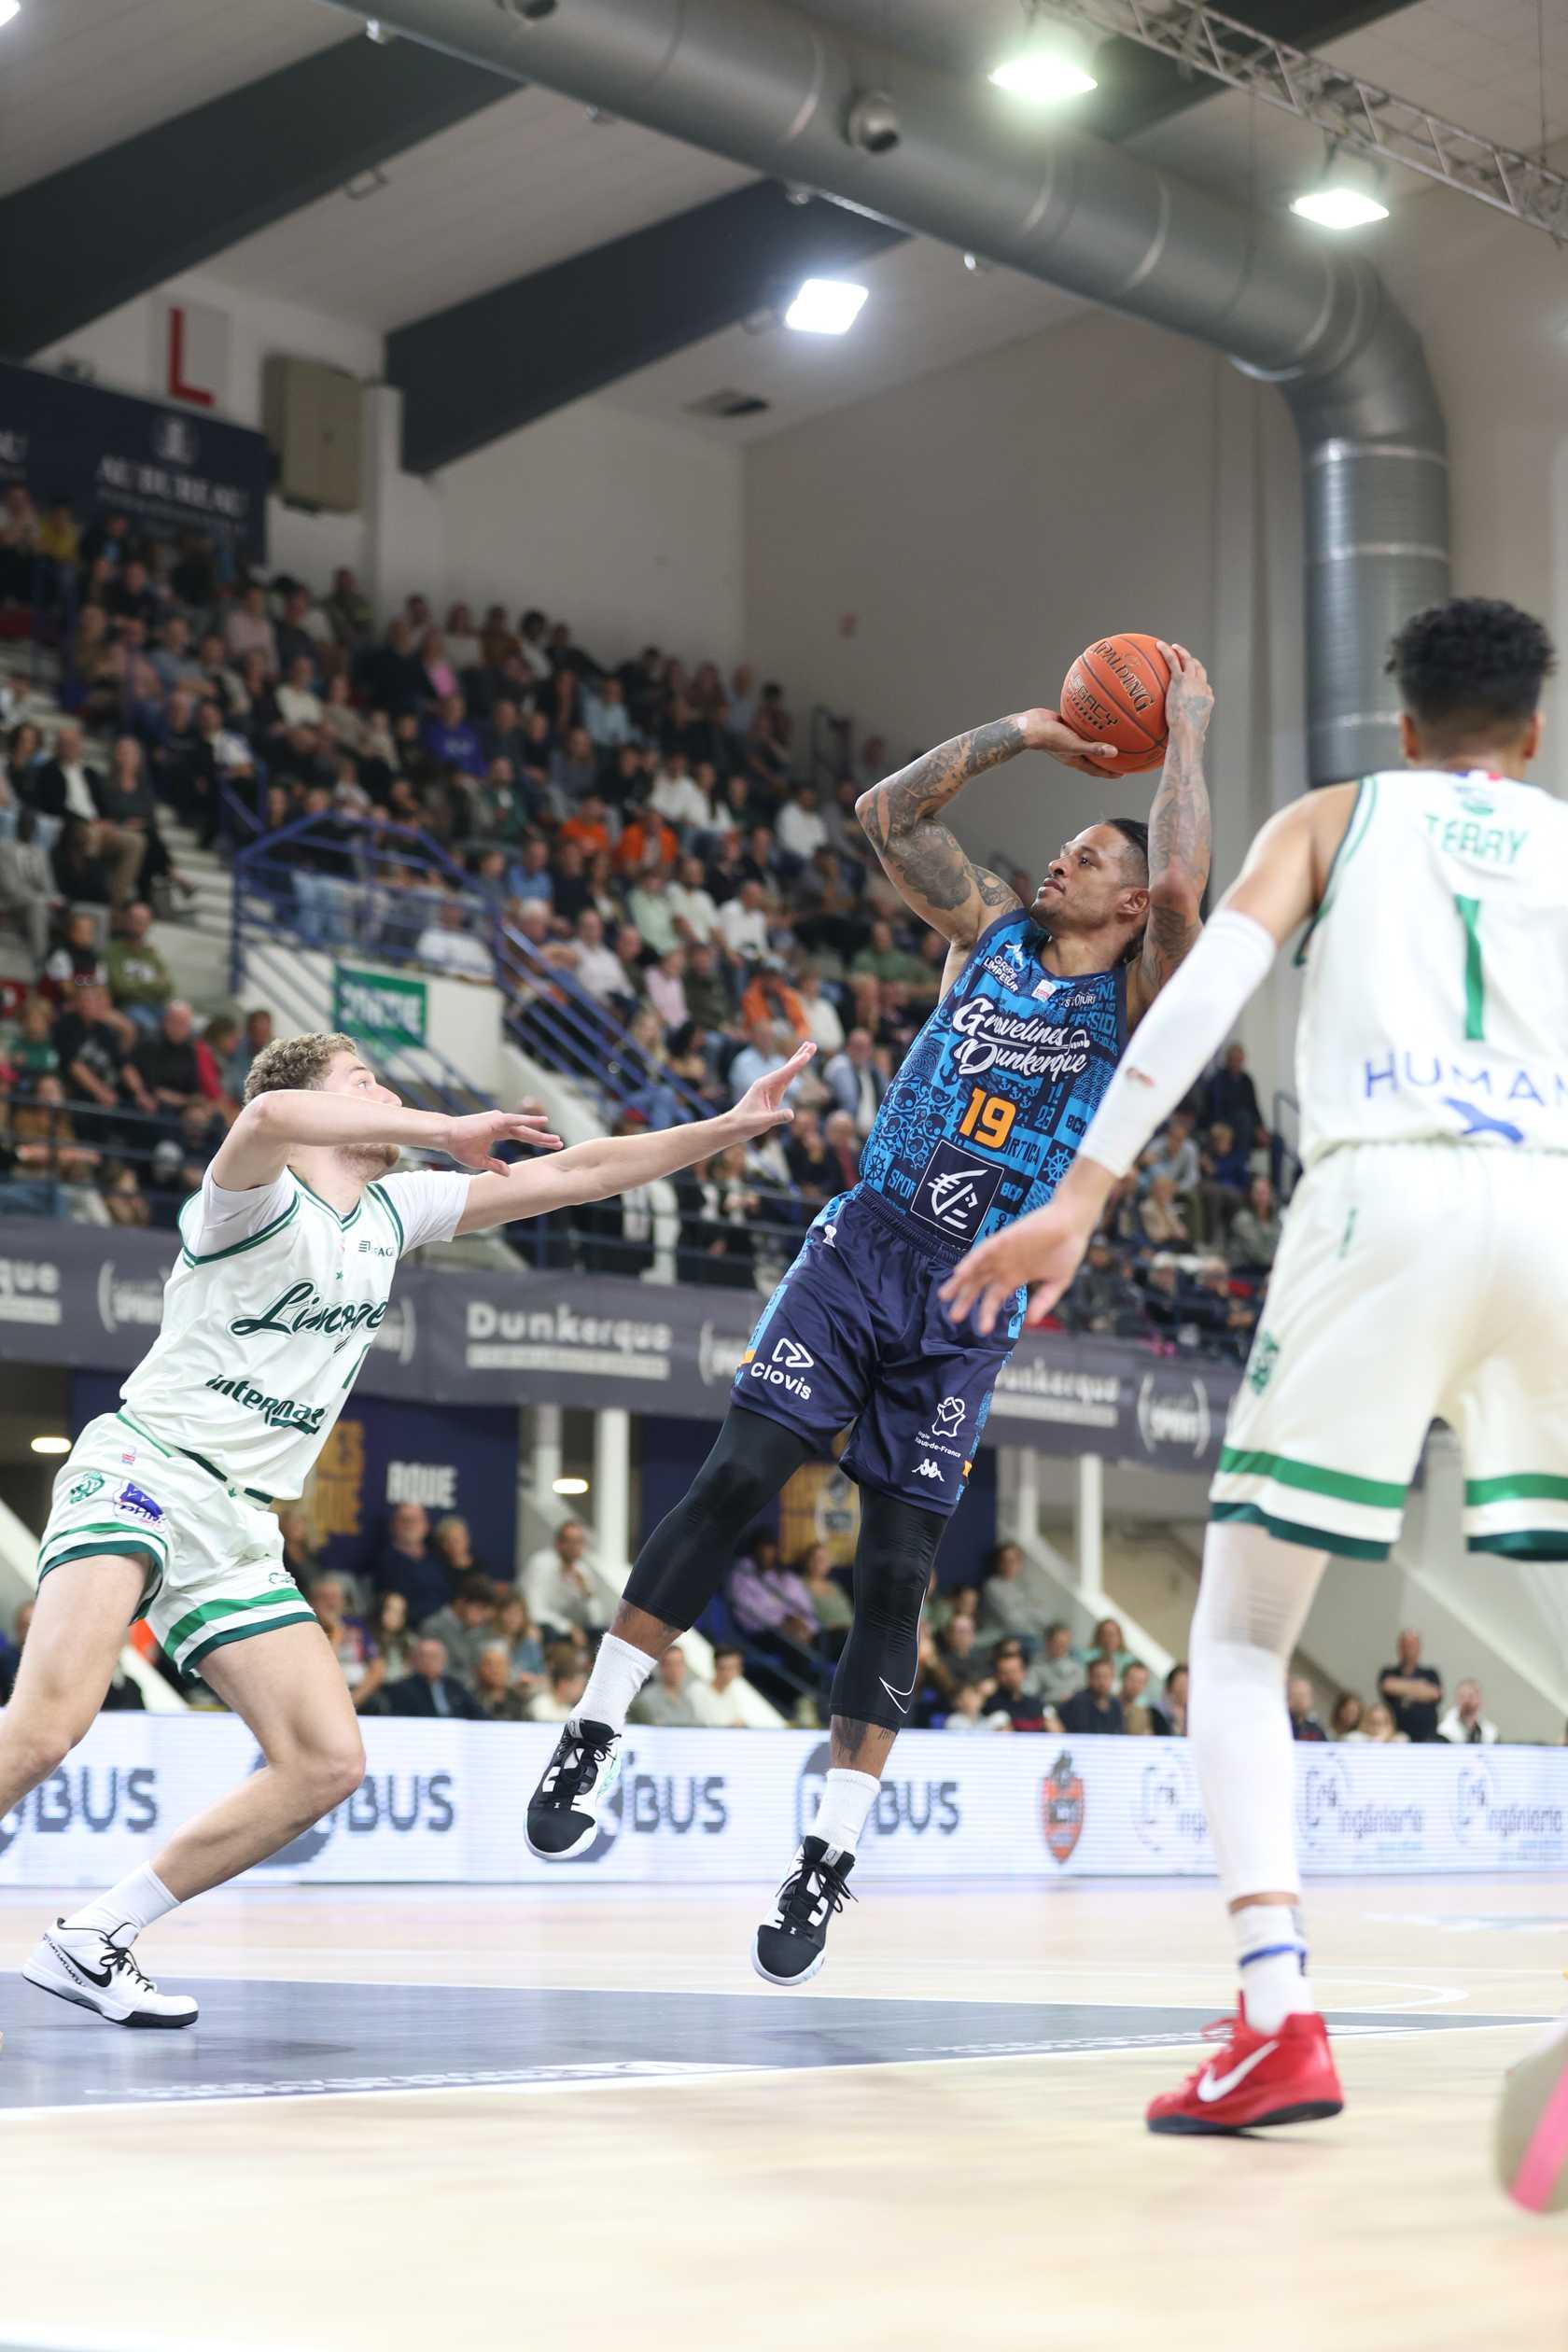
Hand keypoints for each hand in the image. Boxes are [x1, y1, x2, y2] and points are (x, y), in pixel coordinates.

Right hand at [442, 1105, 563, 1172]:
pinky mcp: (497, 1119)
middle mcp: (501, 1124)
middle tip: (559, 1143)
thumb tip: (509, 1173)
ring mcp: (499, 1120)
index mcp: (497, 1132)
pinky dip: (531, 1121)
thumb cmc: (459, 1147)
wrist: (447, 1137)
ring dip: (541, 1134)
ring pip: (525, 1128)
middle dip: (543, 1139)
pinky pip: (517, 1121)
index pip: (522, 1136)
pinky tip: (544, 1123)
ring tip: (556, 1139)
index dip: (536, 1141)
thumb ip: (496, 1165)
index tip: (549, 1145)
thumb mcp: (481, 1161)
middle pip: (527, 1132)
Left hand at [731, 1039, 815, 1135]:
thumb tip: (791, 1114)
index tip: (807, 1055)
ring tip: (808, 1049)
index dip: (796, 1064)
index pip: (784, 1073)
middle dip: (800, 1056)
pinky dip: (794, 1071)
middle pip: (787, 1067)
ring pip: (787, 1072)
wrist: (734, 1126)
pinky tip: (798, 1065)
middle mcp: (767, 1083)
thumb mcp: (762, 1122)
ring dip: (798, 1061)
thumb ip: (777, 1117)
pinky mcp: (772, 1094)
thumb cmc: (745, 1123)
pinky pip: (786, 1080)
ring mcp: (770, 1088)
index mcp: (763, 1085)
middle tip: (812, 1044)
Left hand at [941, 1194, 1099, 1335]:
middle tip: (953, 1317)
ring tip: (945, 1295)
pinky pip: (984, 1250)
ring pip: (975, 1268)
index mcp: (1015, 1275)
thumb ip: (1044, 1301)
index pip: (994, 1297)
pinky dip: (971, 1261)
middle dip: (965, 1300)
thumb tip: (1031, 1322)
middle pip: (978, 1284)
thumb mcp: (1058, 1282)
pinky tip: (961, 1272)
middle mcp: (1004, 1265)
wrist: (1074, 1221)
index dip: (986, 1313)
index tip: (983, 1331)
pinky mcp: (1005, 1239)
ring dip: (960, 1281)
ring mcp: (1003, 1252)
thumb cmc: (1068, 1248)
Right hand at [1016, 707, 1121, 775]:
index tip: (1123, 773)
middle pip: (1094, 756)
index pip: (1096, 770)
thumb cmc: (1050, 738)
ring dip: (1099, 739)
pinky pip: (1082, 726)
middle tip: (1123, 755)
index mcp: (1076, 760)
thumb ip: (1093, 748)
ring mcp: (1069, 739)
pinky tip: (1098, 714)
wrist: (1030, 726)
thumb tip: (1114, 753)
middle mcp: (1073, 751)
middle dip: (1107, 758)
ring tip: (1114, 734)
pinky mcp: (1066, 726)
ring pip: (1088, 740)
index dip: (1110, 773)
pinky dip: (1091, 724)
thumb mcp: (1074, 745)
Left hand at [1158, 640, 1212, 737]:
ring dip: (1182, 653)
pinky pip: (1173, 661)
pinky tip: (1159, 645)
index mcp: (1207, 700)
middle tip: (1185, 658)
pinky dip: (1167, 651)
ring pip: (1189, 661)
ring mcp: (1192, 682)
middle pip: (1200, 670)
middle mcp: (1202, 688)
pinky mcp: (1181, 680)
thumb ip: (1192, 734)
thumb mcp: (1193, 737)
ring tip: (1174, 647)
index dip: (1200, 684)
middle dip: (1194, 663)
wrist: (1187, 733)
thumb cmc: (1189, 740)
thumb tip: (1190, 746)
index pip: (1205, 688)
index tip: (1194, 683)